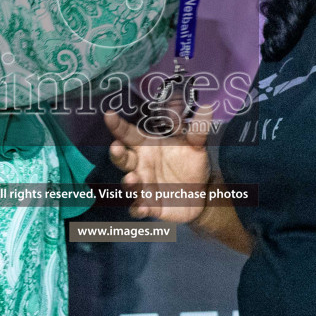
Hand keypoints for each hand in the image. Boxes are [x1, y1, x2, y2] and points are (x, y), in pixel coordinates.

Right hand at [104, 99, 212, 222]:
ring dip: (129, 182)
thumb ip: (198, 129)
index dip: (118, 125)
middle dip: (117, 154)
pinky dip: (139, 208)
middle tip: (116, 147)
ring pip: (129, 184)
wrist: (201, 194)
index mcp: (148, 148)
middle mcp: (140, 166)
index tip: (109, 114)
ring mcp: (143, 187)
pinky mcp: (149, 206)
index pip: (129, 134)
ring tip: (133, 178)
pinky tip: (143, 207)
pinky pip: (139, 209)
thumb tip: (207, 107)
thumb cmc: (190, 165)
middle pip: (123, 159)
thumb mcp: (196, 147)